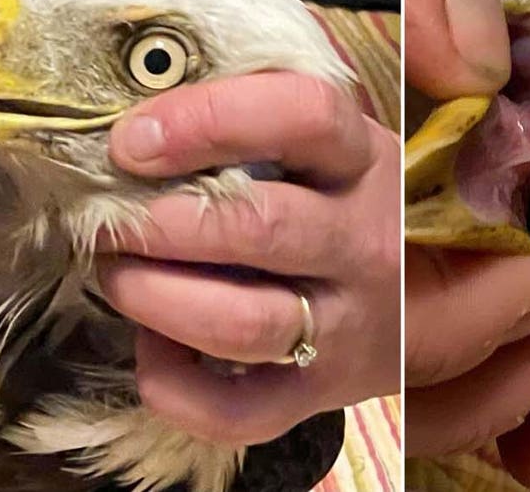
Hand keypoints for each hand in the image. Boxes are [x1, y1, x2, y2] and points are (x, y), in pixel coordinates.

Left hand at [97, 71, 400, 445]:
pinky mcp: (318, 396)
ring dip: (153, 297)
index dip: (210, 120)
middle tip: (104, 217)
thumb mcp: (328, 147)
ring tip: (117, 275)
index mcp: (364, 163)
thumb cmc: (345, 205)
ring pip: (241, 321)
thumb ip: (258, 119)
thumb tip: (140, 119)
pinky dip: (171, 384)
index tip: (132, 140)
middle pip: (257, 226)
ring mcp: (346, 327)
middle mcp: (365, 244)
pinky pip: (235, 411)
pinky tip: (152, 346)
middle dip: (156, 222)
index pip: (303, 117)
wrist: (426, 303)